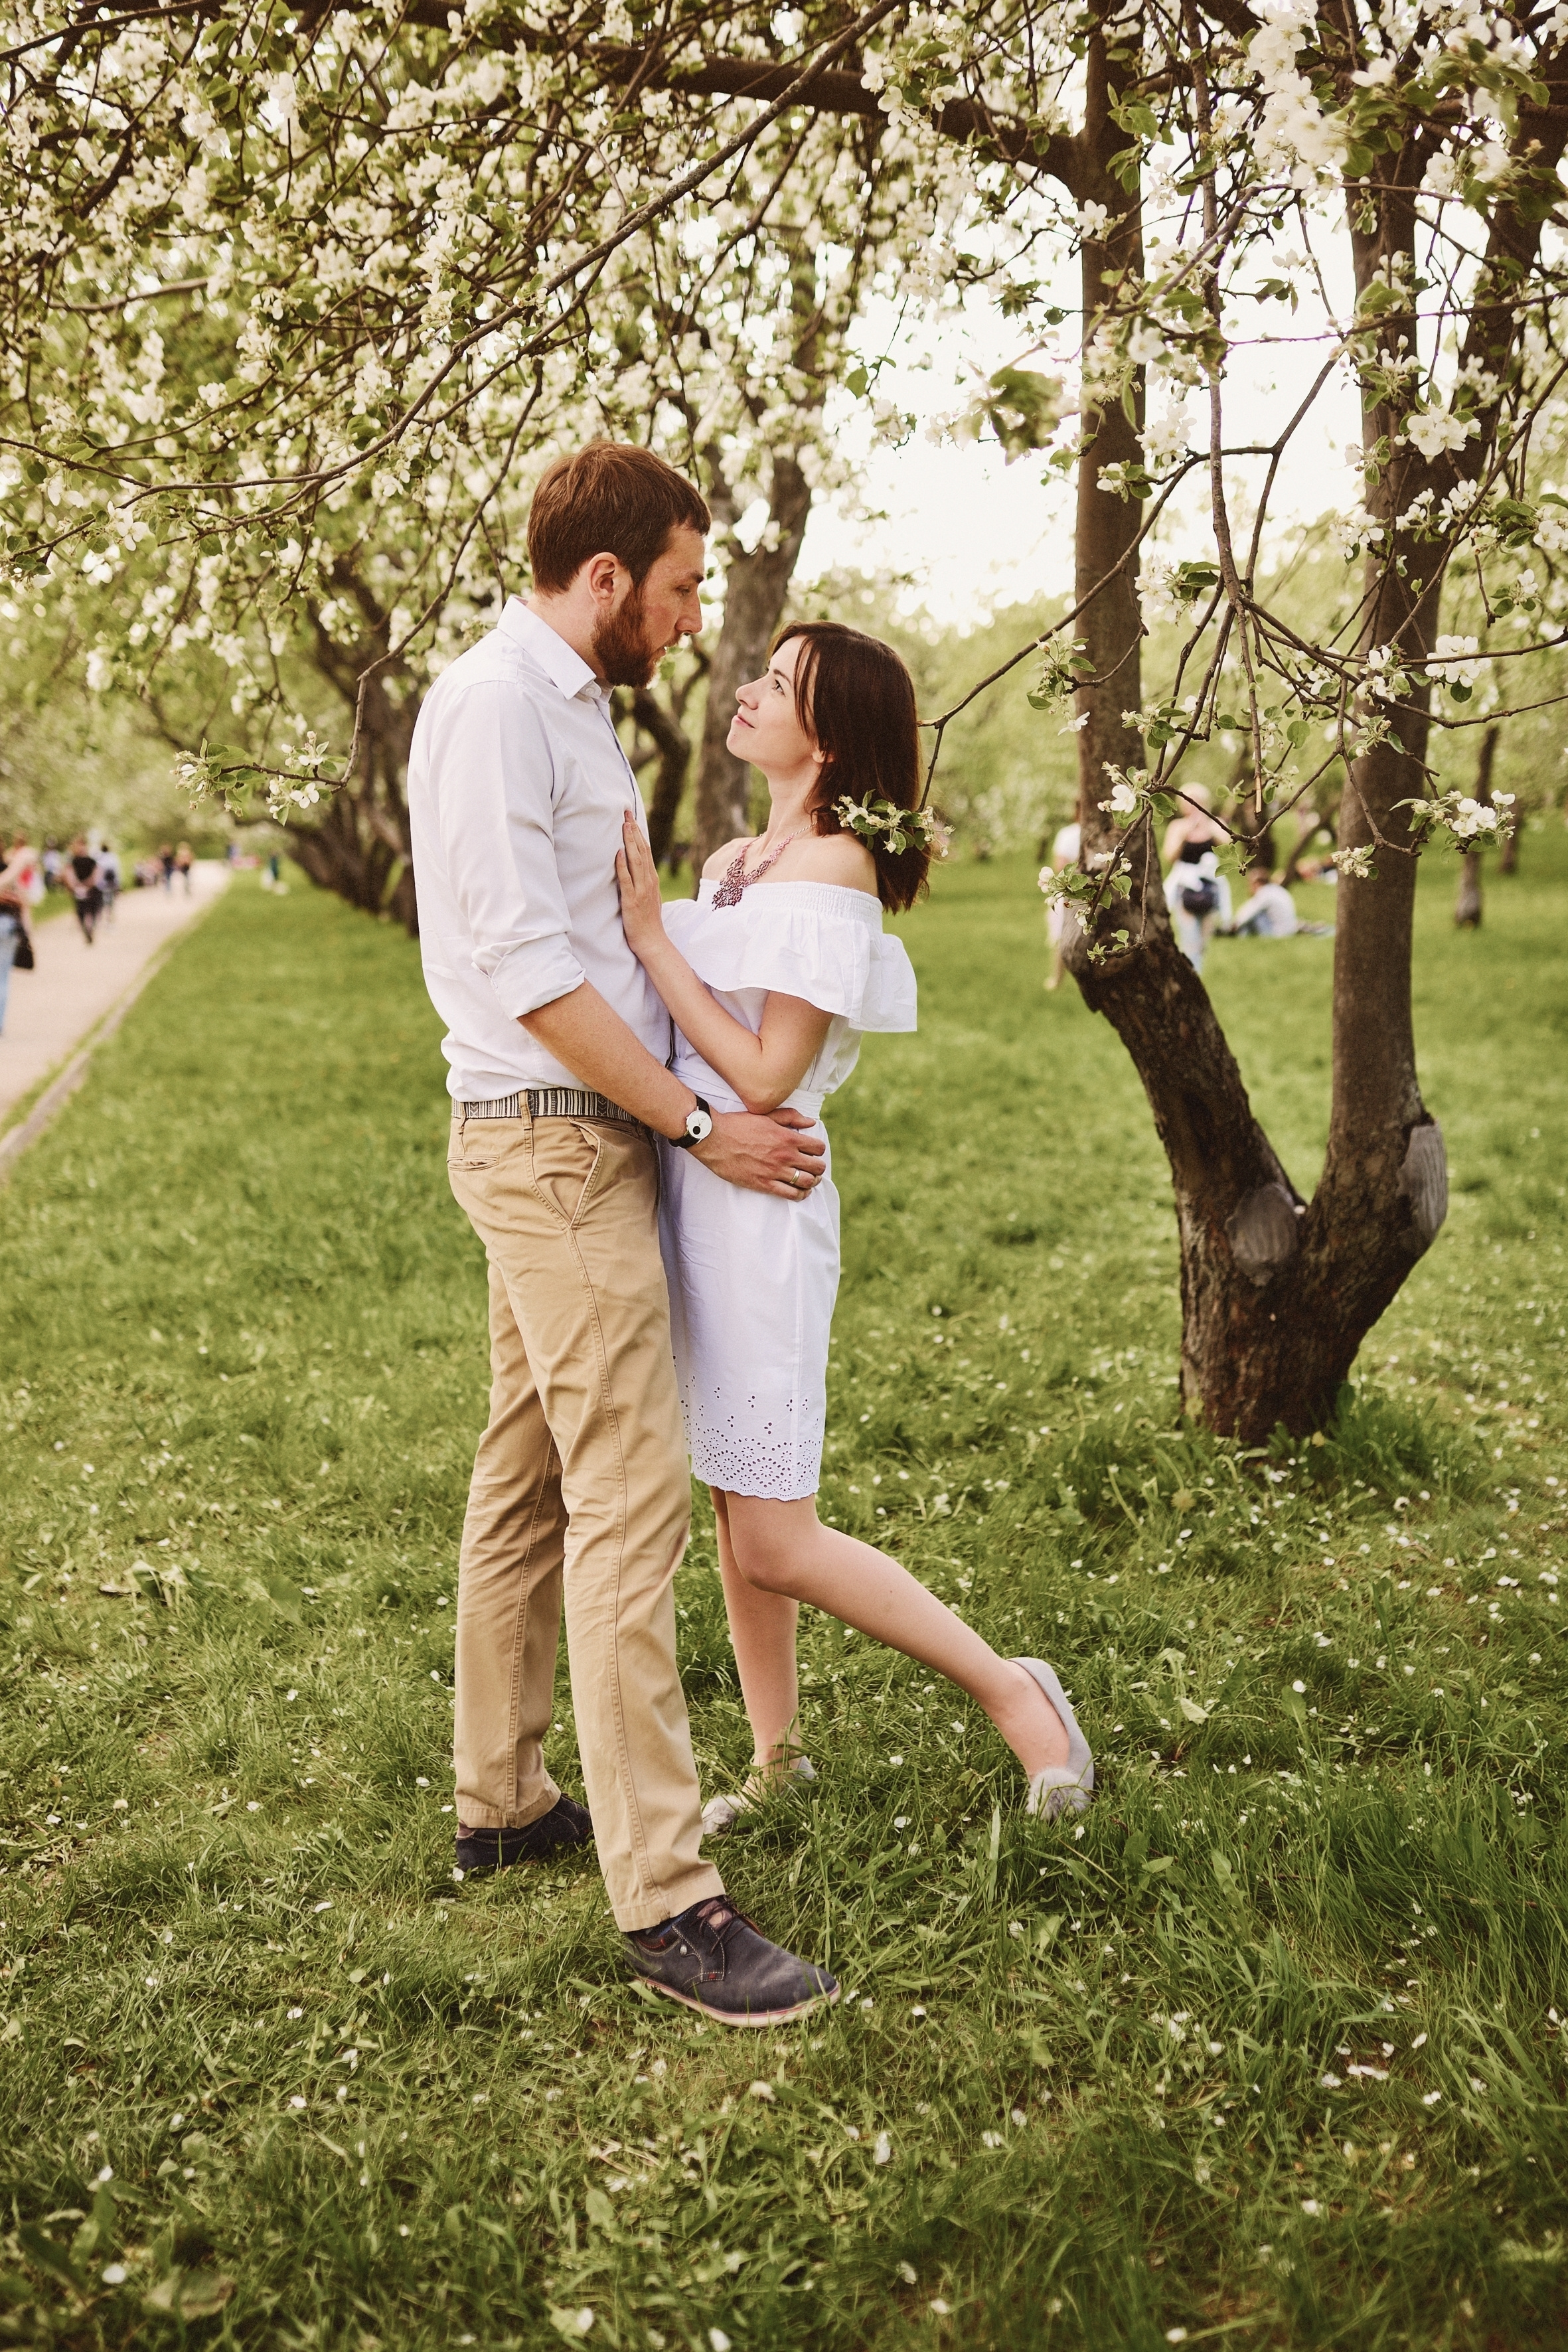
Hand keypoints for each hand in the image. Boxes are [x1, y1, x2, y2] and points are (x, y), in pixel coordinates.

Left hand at [615, 812, 666, 961]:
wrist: (653, 941)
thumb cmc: (647, 921)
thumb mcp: (647, 897)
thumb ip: (642, 882)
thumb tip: (635, 870)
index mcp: (651, 879)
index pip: (645, 851)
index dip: (638, 834)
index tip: (631, 818)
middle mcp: (648, 881)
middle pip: (641, 851)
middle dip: (633, 831)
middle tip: (625, 813)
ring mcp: (641, 890)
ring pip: (636, 861)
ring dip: (629, 843)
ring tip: (624, 826)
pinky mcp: (632, 901)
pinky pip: (627, 880)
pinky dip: (622, 866)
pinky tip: (618, 853)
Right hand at [694, 1107, 825, 1198]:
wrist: (715, 1138)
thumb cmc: (739, 1124)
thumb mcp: (766, 1114)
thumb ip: (791, 1117)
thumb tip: (811, 1122)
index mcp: (787, 1138)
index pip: (818, 1148)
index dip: (819, 1149)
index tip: (814, 1151)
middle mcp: (785, 1156)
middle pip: (816, 1167)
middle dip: (819, 1167)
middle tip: (814, 1167)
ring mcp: (774, 1172)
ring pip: (807, 1182)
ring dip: (812, 1182)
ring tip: (810, 1180)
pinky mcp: (763, 1184)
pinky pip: (790, 1195)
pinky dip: (800, 1195)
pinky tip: (801, 1192)